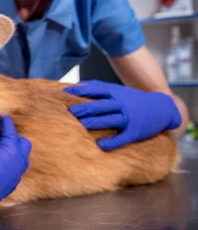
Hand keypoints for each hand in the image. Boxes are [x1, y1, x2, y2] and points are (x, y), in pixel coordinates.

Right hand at [0, 115, 31, 229]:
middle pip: (23, 143)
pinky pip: (17, 168)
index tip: (1, 116)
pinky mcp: (13, 183)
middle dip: (14, 137)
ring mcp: (18, 174)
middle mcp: (19, 161)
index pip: (11, 130)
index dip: (5, 121)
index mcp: (11, 150)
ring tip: (0, 148)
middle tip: (0, 134)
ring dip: (14, 151)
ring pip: (22, 157)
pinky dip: (11, 162)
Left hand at [64, 80, 180, 150]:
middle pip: (101, 106)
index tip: (66, 92)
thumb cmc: (133, 99)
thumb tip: (78, 85)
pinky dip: (112, 141)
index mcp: (115, 94)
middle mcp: (121, 104)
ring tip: (81, 124)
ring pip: (110, 120)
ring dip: (95, 122)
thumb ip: (99, 87)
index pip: (95, 91)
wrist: (162, 108)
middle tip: (70, 111)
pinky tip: (101, 145)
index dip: (81, 91)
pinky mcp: (135, 131)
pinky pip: (122, 137)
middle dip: (86, 108)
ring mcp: (128, 118)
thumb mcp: (118, 89)